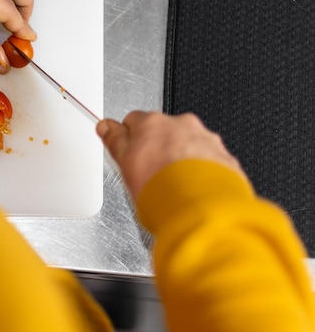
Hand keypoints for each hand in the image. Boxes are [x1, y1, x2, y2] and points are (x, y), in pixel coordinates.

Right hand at [96, 111, 245, 200]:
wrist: (201, 210)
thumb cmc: (162, 189)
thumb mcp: (124, 165)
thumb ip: (115, 141)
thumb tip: (106, 127)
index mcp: (152, 123)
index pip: (133, 121)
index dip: (129, 140)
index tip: (128, 153)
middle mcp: (181, 125)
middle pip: (163, 131)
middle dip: (157, 148)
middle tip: (151, 174)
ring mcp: (205, 139)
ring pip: (188, 144)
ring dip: (181, 159)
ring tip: (172, 185)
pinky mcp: (224, 156)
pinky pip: (209, 158)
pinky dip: (202, 170)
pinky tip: (192, 189)